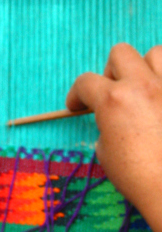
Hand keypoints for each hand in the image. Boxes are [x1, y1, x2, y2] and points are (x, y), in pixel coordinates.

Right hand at [66, 43, 161, 231]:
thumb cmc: (139, 178)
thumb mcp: (106, 152)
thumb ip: (107, 125)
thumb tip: (114, 119)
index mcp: (113, 100)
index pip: (86, 82)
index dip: (77, 94)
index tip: (77, 107)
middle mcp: (143, 86)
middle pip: (121, 54)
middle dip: (112, 72)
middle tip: (113, 93)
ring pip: (156, 53)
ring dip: (146, 68)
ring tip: (145, 91)